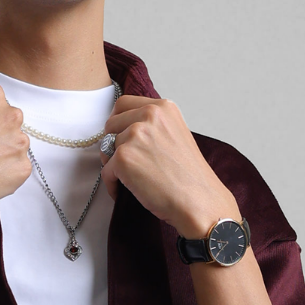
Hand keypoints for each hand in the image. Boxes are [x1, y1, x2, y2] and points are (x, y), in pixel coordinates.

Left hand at [103, 94, 240, 235]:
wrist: (199, 200)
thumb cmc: (190, 176)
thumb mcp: (176, 135)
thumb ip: (153, 126)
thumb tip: (126, 131)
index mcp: (163, 107)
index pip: (124, 103)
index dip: (117, 121)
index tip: (118, 134)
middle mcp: (149, 115)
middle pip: (110, 124)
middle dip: (112, 143)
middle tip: (123, 162)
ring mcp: (135, 134)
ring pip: (106, 148)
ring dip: (113, 165)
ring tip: (131, 180)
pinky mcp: (124, 157)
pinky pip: (106, 170)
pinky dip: (112, 184)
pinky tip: (126, 191)